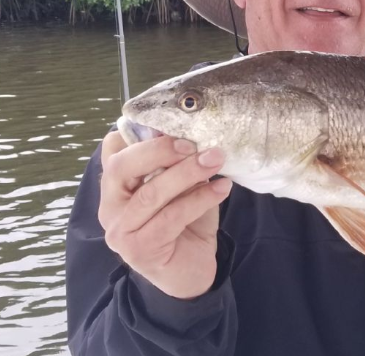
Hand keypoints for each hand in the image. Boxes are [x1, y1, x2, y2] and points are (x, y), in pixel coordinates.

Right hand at [98, 131, 232, 298]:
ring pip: (151, 193)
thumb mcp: (183, 186)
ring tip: (217, 159)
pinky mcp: (139, 249)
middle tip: (194, 143)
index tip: (174, 124)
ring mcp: (120, 230)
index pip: (112, 149)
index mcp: (116, 184)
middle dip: (160, 149)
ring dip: (187, 172)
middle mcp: (110, 205)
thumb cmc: (186, 223)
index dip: (140, 132)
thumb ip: (178, 164)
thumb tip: (196, 132)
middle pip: (121, 167)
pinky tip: (222, 188)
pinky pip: (171, 217)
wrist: (191, 272)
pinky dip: (200, 198)